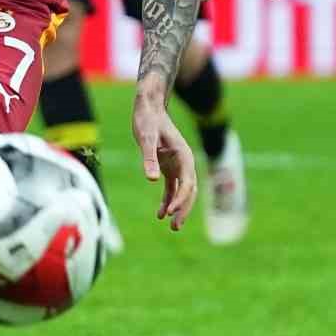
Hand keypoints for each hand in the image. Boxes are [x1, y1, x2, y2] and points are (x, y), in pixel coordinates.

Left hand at [132, 88, 196, 229]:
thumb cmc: (148, 120)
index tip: (170, 211)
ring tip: (171, 226)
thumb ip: (149, 158)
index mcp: (184, 156)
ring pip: (182, 192)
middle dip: (183, 209)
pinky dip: (168, 200)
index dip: (180, 199)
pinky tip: (161, 213)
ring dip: (178, 208)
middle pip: (189, 191)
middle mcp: (184, 162)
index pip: (187, 183)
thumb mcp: (146, 138)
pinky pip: (172, 188)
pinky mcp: (168, 167)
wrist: (148, 108)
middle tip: (175, 227)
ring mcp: (177, 165)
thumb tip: (152, 180)